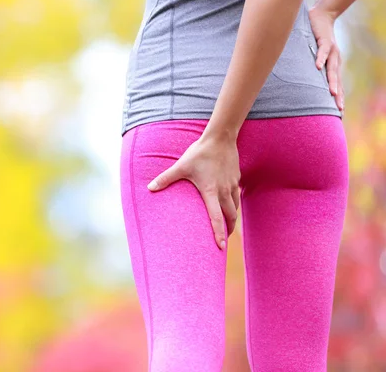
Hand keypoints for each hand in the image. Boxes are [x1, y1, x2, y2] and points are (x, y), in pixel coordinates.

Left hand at [146, 132, 240, 250]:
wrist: (220, 138)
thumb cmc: (199, 153)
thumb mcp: (181, 166)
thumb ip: (166, 178)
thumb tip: (149, 188)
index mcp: (210, 191)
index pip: (216, 217)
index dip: (219, 233)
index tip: (220, 247)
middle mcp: (224, 191)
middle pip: (230, 217)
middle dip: (227, 231)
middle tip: (223, 242)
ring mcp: (232, 185)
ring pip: (235, 208)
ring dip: (231, 219)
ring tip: (227, 228)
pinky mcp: (236, 179)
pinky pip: (236, 197)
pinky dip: (233, 205)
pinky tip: (228, 206)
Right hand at [308, 6, 343, 110]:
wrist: (322, 16)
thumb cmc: (316, 37)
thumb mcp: (315, 55)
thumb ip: (311, 67)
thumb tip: (303, 80)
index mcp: (333, 64)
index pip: (337, 83)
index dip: (338, 97)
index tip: (339, 112)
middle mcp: (335, 59)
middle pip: (337, 80)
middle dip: (338, 94)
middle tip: (338, 108)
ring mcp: (331, 50)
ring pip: (332, 68)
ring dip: (332, 81)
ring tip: (331, 93)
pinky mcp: (325, 40)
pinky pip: (322, 51)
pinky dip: (320, 59)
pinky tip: (318, 67)